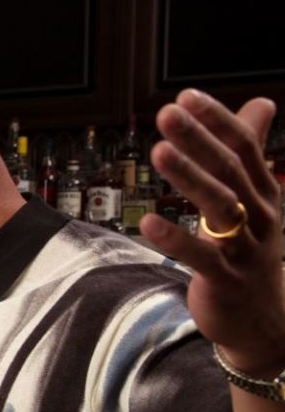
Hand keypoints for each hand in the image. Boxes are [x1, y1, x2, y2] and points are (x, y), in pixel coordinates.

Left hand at [140, 91, 284, 376]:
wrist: (264, 315)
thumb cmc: (252, 246)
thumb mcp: (257, 196)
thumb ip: (252, 149)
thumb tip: (262, 102)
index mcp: (264, 191)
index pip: (243, 147)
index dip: (216, 120)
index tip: (185, 96)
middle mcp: (259, 214)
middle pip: (228, 170)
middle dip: (198, 140)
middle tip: (166, 113)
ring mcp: (244, 247)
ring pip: (219, 206)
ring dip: (188, 177)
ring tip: (158, 151)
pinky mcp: (225, 278)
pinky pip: (200, 256)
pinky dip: (174, 239)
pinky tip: (147, 222)